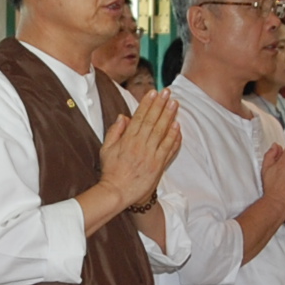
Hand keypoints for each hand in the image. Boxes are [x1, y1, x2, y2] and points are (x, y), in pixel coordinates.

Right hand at [98, 90, 182, 210]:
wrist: (117, 192)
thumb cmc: (111, 171)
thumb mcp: (106, 149)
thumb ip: (114, 131)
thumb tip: (123, 116)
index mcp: (127, 140)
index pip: (139, 117)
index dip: (147, 104)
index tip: (153, 92)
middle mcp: (139, 145)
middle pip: (152, 121)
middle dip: (160, 105)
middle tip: (167, 92)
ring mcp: (150, 155)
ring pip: (161, 132)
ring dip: (169, 116)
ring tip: (175, 104)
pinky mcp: (157, 166)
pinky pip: (168, 149)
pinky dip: (173, 137)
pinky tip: (177, 126)